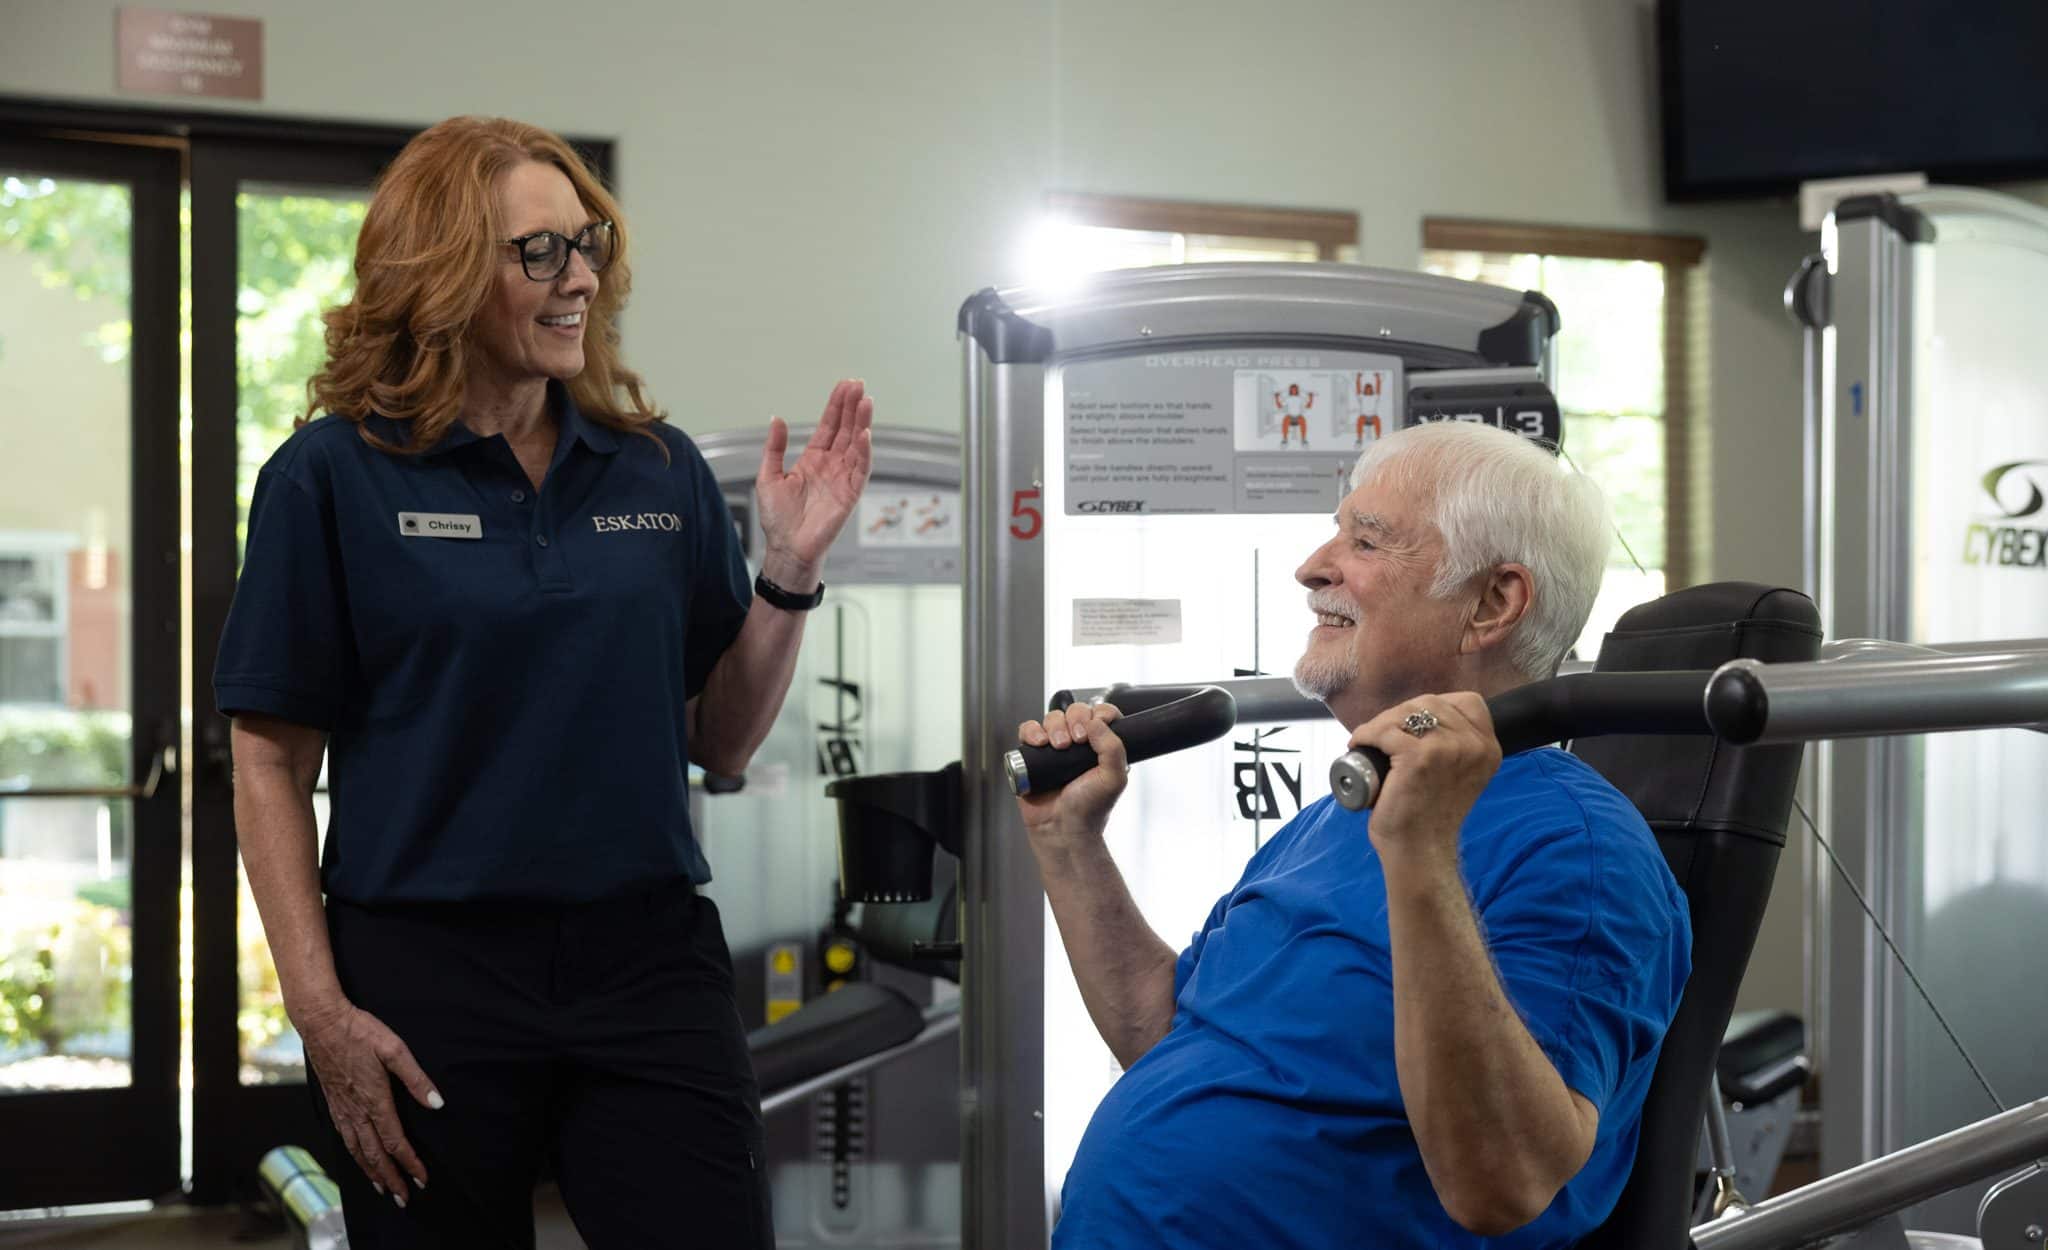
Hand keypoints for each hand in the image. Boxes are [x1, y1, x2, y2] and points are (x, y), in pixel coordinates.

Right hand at [296, 997, 441, 1204]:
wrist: (321, 1023)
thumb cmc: (359, 1031)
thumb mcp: (394, 1049)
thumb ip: (416, 1079)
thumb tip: (437, 1103)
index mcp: (374, 1100)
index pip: (395, 1141)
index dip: (410, 1163)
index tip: (422, 1178)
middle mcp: (356, 1110)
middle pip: (374, 1155)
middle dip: (391, 1178)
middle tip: (404, 1197)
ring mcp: (342, 1108)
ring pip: (357, 1150)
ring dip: (371, 1172)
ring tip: (384, 1188)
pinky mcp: (333, 1103)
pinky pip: (344, 1138)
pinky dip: (355, 1156)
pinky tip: (359, 1158)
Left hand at [755, 379, 875, 585]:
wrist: (786, 548)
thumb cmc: (778, 519)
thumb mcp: (768, 476)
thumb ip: (774, 447)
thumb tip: (777, 419)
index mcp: (813, 459)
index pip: (829, 426)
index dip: (836, 405)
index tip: (845, 385)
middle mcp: (831, 466)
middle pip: (846, 430)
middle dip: (852, 407)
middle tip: (858, 385)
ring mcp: (842, 479)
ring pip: (856, 445)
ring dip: (862, 423)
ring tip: (866, 401)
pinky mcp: (850, 494)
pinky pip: (860, 469)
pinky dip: (864, 452)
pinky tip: (865, 434)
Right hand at [1013, 702, 1127, 849]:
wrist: (1062, 831)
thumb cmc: (1089, 810)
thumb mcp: (1114, 779)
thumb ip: (1113, 747)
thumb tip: (1095, 721)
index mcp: (1101, 747)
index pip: (1101, 715)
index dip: (1098, 714)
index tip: (1094, 728)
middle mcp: (1078, 745)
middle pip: (1074, 711)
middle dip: (1074, 719)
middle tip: (1075, 741)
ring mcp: (1054, 749)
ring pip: (1052, 718)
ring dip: (1054, 726)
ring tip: (1058, 746)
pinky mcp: (1033, 756)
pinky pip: (1028, 731)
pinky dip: (1031, 731)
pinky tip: (1039, 744)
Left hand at [1347, 692, 1500, 867]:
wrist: (1420, 850)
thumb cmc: (1431, 815)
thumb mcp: (1459, 773)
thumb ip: (1457, 747)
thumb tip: (1426, 716)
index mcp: (1488, 748)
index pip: (1468, 701)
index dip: (1435, 706)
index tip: (1411, 723)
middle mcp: (1475, 745)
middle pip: (1431, 703)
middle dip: (1401, 713)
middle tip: (1382, 734)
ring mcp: (1448, 749)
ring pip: (1405, 713)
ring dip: (1381, 722)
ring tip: (1369, 739)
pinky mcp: (1419, 757)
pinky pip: (1384, 731)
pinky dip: (1365, 734)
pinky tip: (1358, 744)